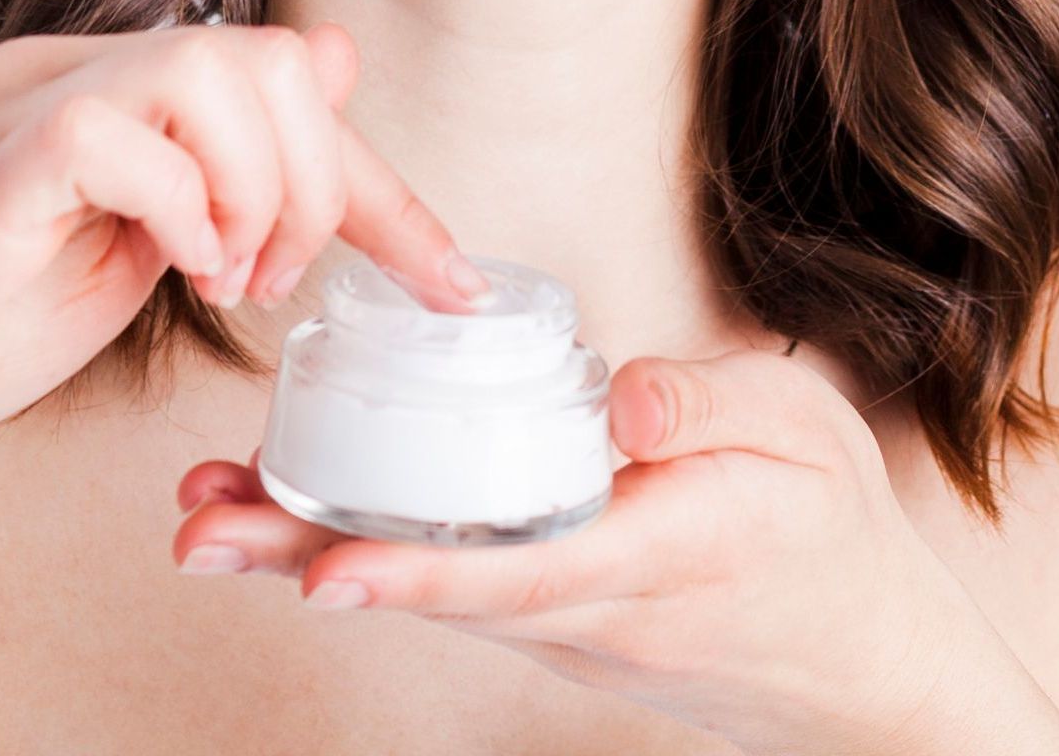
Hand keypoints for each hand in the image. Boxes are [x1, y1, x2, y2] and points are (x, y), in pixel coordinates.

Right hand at [0, 22, 485, 488]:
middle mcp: (75, 71)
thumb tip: (334, 61)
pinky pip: (109, 133)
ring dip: (256, 191)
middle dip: (314, 183)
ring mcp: (23, 111)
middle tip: (275, 279)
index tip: (453, 282)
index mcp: (120, 87)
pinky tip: (177, 269)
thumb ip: (228, 169)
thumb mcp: (140, 249)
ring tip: (228, 278)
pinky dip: (178, 205)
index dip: (381, 185)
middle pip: (263, 53)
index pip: (287, 83)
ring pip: (203, 69)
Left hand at [173, 343, 992, 754]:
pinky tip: (298, 516)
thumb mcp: (807, 438)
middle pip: (436, 588)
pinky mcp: (552, 611)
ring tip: (210, 513)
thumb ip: (712, 407)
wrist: (859, 658)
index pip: (525, 572)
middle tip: (199, 532)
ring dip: (312, 551)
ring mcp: (563, 620)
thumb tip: (616, 399)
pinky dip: (366, 546)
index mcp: (657, 557)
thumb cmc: (830, 527)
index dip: (421, 571)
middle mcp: (589, 606)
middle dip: (310, 558)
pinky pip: (450, 581)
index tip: (326, 571)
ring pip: (426, 586)